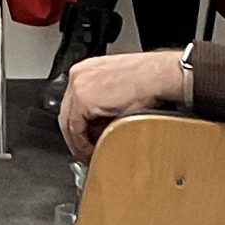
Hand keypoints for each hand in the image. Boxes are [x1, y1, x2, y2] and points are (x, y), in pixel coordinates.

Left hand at [59, 49, 187, 158]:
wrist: (157, 76)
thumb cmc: (147, 79)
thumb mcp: (118, 87)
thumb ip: (103, 99)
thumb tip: (99, 122)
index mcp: (85, 71)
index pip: (72, 103)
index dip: (77, 125)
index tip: (83, 138)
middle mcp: (78, 76)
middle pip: (67, 112)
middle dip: (75, 135)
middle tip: (83, 150)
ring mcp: (78, 86)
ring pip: (68, 122)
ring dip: (77, 141)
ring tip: (89, 153)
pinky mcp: (83, 99)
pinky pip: (75, 128)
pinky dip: (81, 143)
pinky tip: (91, 150)